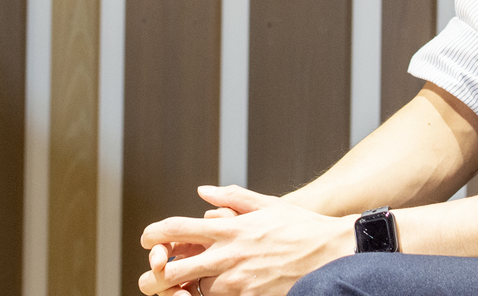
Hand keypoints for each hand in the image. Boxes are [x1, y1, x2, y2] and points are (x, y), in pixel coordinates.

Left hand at [139, 185, 356, 295]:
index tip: (148, 239)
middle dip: (156, 274)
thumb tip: (203, 192)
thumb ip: (232, 197)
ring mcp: (236, 281)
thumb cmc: (300, 227)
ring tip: (179, 289)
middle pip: (173, 269)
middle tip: (155, 275)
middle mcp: (227, 255)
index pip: (177, 228)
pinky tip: (208, 293)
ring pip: (190, 292)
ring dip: (181, 291)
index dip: (154, 234)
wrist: (330, 254)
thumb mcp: (267, 204)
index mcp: (229, 228)